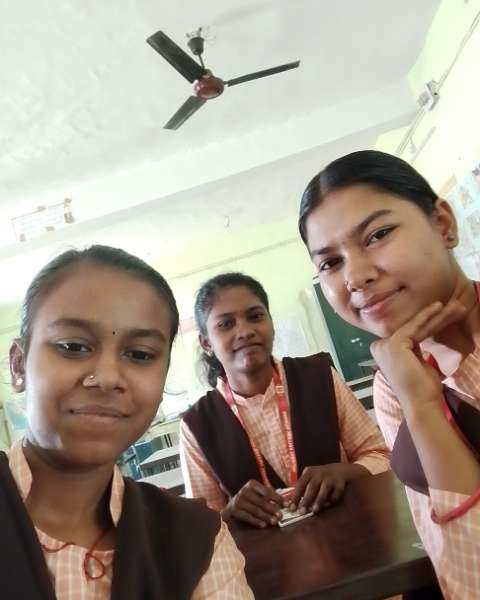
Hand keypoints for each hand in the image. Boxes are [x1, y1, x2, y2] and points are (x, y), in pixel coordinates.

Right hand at [222, 480, 284, 527]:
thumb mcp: (258, 493)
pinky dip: (256, 521)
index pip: (267, 492)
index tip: (287, 505)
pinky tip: (263, 525)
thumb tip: (286, 503)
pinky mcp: (235, 510)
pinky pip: (248, 517)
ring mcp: (238, 501)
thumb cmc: (251, 499)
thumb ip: (270, 496)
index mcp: (252, 484)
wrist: (233, 505)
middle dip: (272, 509)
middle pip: (261, 502)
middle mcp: (244, 491)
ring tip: (274, 521)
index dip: (278, 498)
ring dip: (266, 516)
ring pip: (255, 510)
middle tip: (281, 516)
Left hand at [290, 463, 360, 513]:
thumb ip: (303, 488)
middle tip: (302, 512)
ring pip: (325, 488)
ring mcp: (331, 477)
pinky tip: (328, 505)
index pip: (300, 484)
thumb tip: (292, 504)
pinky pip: (337, 492)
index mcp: (309, 472)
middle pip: (312, 486)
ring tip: (314, 510)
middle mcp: (320, 473)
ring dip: (319, 499)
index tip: (291, 509)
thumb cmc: (320, 477)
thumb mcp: (311, 478)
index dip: (295, 496)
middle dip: (306, 499)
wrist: (340, 470)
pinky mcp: (340, 483)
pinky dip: (332, 499)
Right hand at [370, 300, 465, 415]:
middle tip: (455, 307)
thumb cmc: (422, 388)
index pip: (409, 333)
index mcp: (384, 351)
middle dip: (436, 317)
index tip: (447, 315)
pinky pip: (416, 327)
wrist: (420, 403)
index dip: (429, 323)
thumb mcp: (417, 362)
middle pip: (413, 328)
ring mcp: (385, 345)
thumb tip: (420, 334)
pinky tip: (441, 307)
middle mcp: (380, 346)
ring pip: (417, 326)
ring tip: (456, 306)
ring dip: (439, 315)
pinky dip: (429, 316)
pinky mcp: (394, 344)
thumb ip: (414, 348)